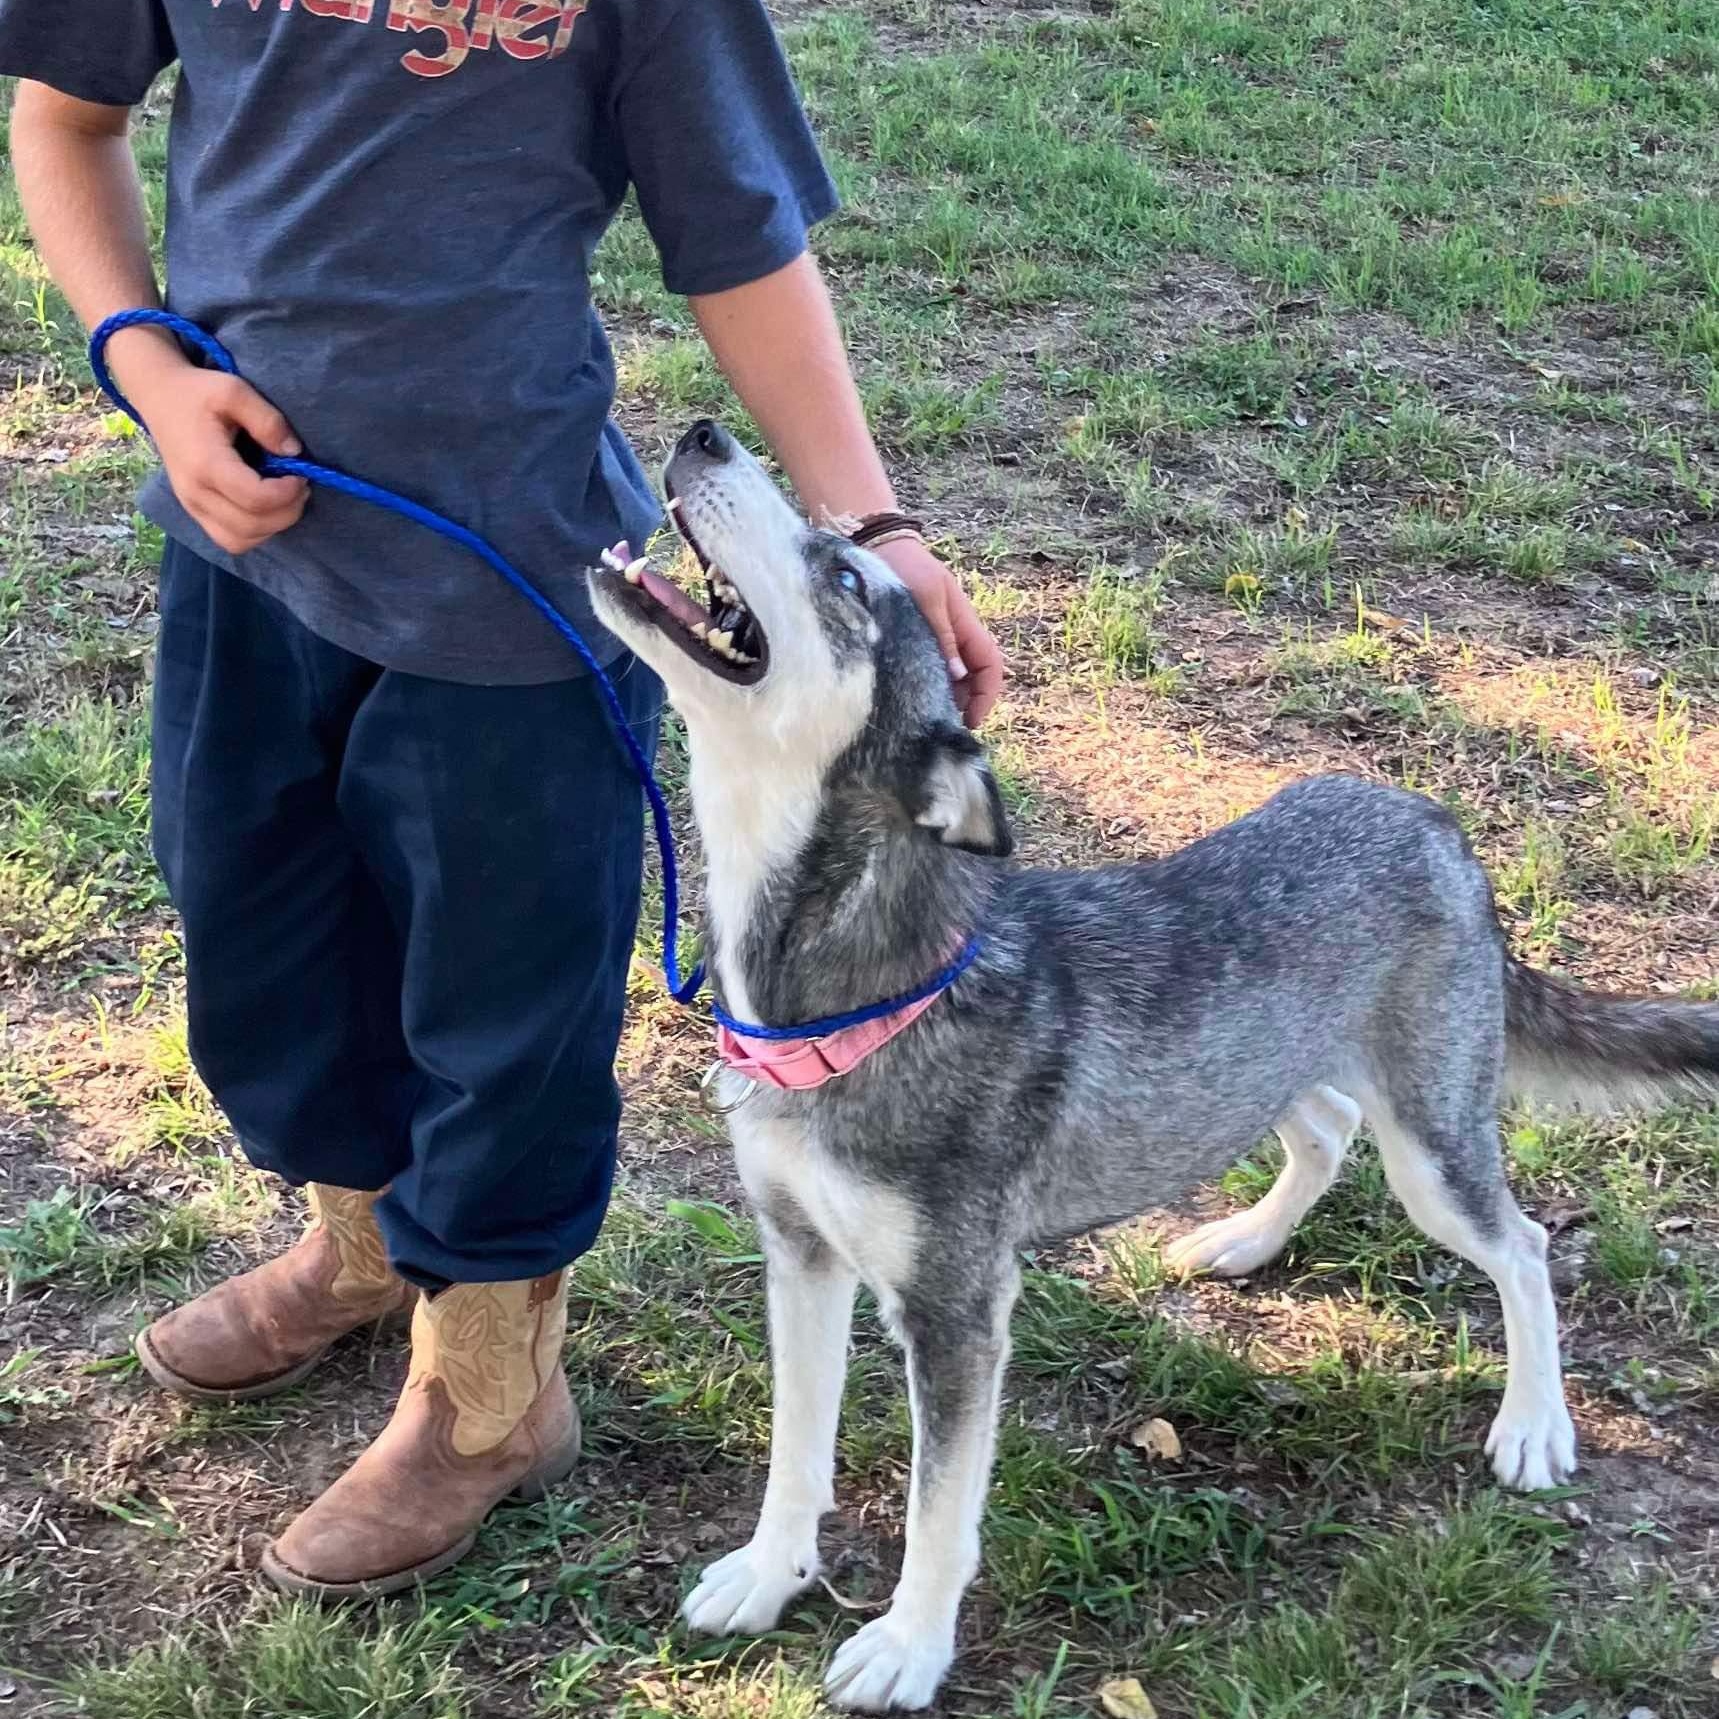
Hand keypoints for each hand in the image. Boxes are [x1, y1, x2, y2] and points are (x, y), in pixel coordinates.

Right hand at [111, 328, 308, 555]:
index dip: (288, 494)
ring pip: (240, 541)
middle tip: (299, 487)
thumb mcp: (234, 390)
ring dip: (271, 527)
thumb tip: (294, 452)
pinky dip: (254, 532)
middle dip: (287, 512)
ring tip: (284, 499)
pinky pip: (229, 539)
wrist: (158, 395)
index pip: (256, 499)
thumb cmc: (196, 391)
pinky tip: (265, 507)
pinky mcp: (194, 510)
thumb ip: (267, 420)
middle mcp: (194, 493)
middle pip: (251, 526)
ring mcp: (191, 506)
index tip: (301, 474)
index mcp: (205, 464)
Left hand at [873, 537, 1003, 728]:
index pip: (991, 664)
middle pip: (976, 676)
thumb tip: (958, 675)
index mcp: (965, 622)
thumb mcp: (924, 599)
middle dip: (968, 702)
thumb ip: (941, 636)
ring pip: (957, 675)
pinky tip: (916, 696)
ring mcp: (940, 636)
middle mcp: (957, 633)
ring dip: (950, 696)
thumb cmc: (904, 567)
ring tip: (929, 715)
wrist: (880, 546)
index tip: (971, 720)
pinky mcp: (922, 638)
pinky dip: (933, 685)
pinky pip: (937, 667)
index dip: (987, 694)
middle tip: (944, 724)